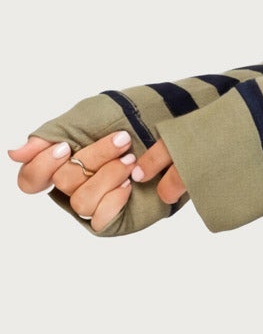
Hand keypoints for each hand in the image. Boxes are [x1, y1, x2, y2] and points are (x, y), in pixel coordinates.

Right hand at [9, 123, 185, 235]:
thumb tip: (14, 154)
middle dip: (94, 158)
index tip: (65, 148)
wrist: (176, 120)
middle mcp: (76, 184)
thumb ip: (50, 134)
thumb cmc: (133, 114)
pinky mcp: (117, 217)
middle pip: (63, 183)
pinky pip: (100, 220)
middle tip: (123, 141)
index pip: (31, 179)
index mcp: (63, 161)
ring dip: (108, 176)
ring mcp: (96, 202)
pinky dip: (113, 200)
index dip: (41, 167)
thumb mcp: (87, 116)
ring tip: (131, 160)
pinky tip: (129, 184)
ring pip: (81, 201)